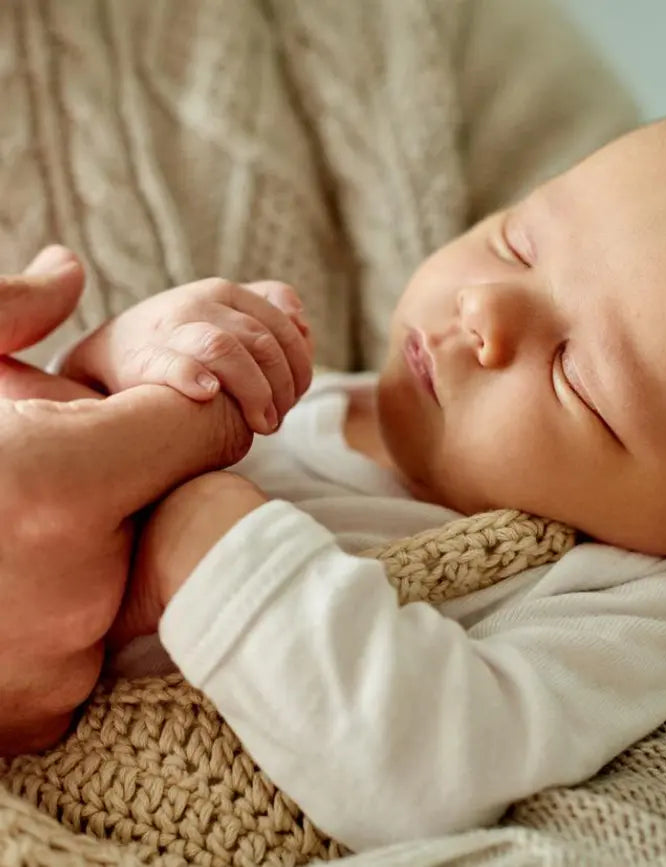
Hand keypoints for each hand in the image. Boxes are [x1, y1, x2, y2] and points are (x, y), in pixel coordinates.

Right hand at [0, 248, 256, 755]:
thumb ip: (3, 317)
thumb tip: (68, 269)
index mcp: (57, 485)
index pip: (201, 421)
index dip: (187, 402)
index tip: (162, 400)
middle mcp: (72, 584)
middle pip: (175, 501)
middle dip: (133, 482)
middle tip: (61, 483)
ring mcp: (61, 659)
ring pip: (136, 574)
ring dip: (90, 552)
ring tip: (14, 541)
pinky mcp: (41, 709)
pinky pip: (85, 644)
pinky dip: (55, 616)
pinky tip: (3, 594)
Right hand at [61, 277, 314, 434]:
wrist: (109, 358)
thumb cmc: (183, 345)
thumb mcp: (227, 318)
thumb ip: (270, 317)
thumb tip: (305, 325)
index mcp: (227, 292)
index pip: (283, 325)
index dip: (300, 365)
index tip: (297, 396)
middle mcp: (199, 303)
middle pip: (261, 342)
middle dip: (282, 386)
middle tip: (278, 418)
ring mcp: (170, 329)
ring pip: (225, 349)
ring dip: (254, 392)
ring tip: (262, 423)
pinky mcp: (142, 359)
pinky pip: (173, 365)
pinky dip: (194, 378)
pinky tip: (210, 394)